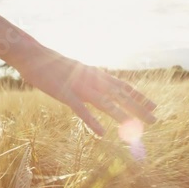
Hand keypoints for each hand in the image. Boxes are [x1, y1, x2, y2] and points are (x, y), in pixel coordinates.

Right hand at [14, 44, 156, 135]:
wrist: (33, 54)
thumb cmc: (54, 64)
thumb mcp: (77, 70)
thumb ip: (89, 78)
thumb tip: (99, 82)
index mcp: (96, 74)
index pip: (123, 86)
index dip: (139, 96)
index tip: (153, 105)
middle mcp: (93, 79)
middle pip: (120, 96)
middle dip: (138, 108)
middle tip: (155, 120)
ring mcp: (79, 86)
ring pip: (105, 103)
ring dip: (121, 116)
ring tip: (134, 128)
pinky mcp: (65, 93)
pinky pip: (81, 110)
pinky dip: (92, 121)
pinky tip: (102, 133)